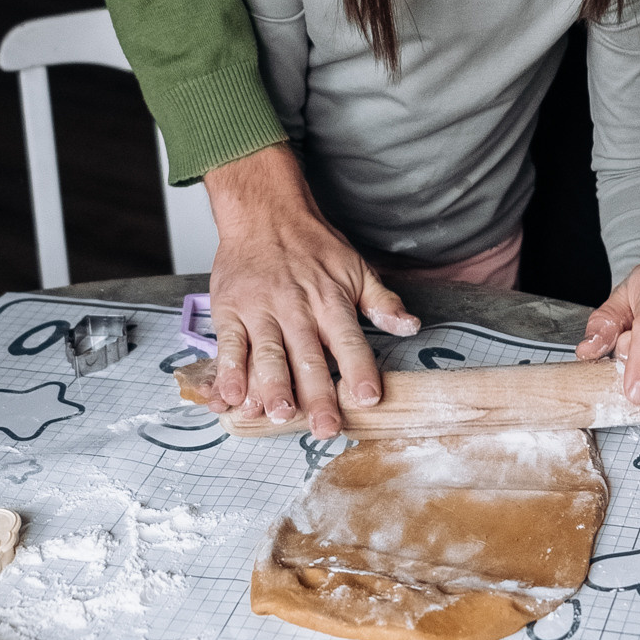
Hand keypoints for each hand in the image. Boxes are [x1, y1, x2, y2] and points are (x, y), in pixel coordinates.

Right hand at [202, 143, 418, 437]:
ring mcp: (261, 310)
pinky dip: (229, 373)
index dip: (360, 370)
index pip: (349, 340)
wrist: (264, 212)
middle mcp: (296, 308)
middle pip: (308, 357)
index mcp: (330, 300)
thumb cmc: (311, 244)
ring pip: (268, 354)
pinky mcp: (230, 311)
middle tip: (325, 427)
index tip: (369, 398)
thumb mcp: (356, 267)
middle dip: (318, 396)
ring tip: (280, 415)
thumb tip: (410, 326)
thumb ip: (381, 301)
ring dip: (274, 387)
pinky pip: (230, 346)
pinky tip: (232, 398)